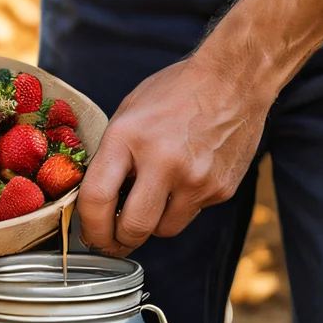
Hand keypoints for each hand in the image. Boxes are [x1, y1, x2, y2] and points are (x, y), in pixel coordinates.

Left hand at [77, 45, 264, 258]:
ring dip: (154, 223)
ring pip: (164, 229)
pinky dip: (183, 204)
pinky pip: (192, 213)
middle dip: (119, 241)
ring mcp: (195, 179)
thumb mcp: (130, 111)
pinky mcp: (220, 189)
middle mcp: (162, 161)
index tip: (89, 234)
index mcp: (129, 137)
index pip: (97, 198)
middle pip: (132, 228)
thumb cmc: (178, 91)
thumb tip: (98, 197)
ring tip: (156, 196)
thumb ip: (113, 154)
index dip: (89, 227)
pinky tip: (187, 176)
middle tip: (114, 240)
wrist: (234, 80)